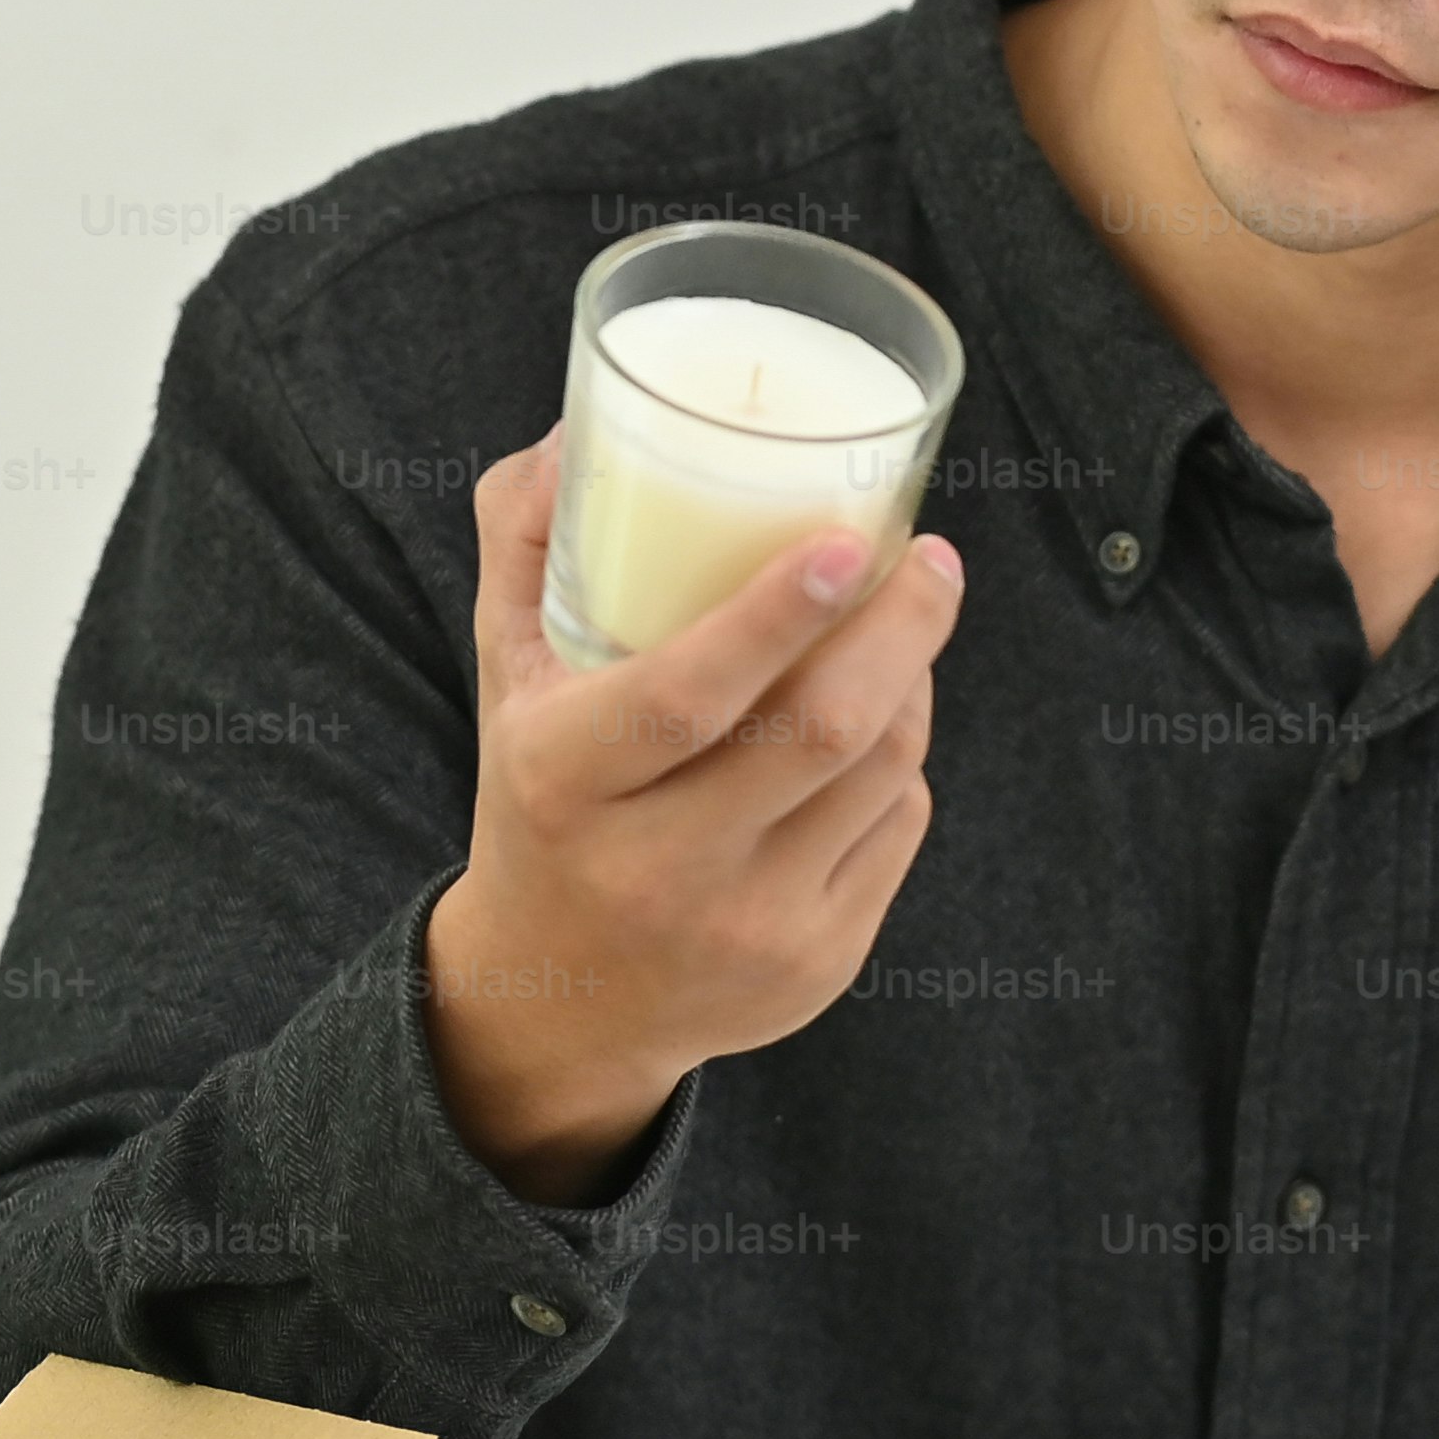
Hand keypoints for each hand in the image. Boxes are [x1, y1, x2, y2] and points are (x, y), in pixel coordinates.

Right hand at [417, 426, 965, 1204]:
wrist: (561, 1007)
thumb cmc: (543, 803)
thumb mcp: (507, 681)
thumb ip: (525, 546)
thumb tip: (574, 431)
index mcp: (568, 780)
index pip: (689, 694)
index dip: (778, 614)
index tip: (850, 542)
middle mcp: (658, 866)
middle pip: (822, 729)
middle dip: (903, 626)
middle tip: (931, 557)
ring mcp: (750, 927)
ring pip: (881, 770)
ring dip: (911, 679)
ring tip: (905, 621)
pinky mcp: (818, 967)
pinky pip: (899, 826)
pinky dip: (902, 758)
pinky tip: (879, 726)